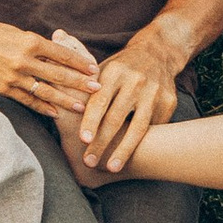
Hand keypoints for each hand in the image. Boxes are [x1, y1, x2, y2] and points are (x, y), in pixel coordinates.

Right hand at [0, 15, 102, 117]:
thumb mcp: (16, 33)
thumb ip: (35, 45)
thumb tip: (56, 54)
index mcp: (30, 41)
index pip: (62, 54)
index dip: (80, 63)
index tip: (94, 69)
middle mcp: (23, 59)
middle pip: (59, 74)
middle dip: (80, 83)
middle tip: (97, 89)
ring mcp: (13, 76)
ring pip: (45, 91)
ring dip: (65, 100)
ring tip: (81, 107)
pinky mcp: (2, 88)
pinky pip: (27, 100)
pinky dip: (42, 107)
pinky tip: (55, 112)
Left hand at [79, 23, 186, 175]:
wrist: (159, 53)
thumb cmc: (120, 67)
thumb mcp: (102, 67)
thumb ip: (81, 81)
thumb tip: (53, 87)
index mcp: (115, 71)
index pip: (100, 100)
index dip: (91, 121)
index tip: (82, 140)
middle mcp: (135, 81)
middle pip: (116, 117)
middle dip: (102, 142)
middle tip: (89, 162)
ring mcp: (154, 92)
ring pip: (138, 127)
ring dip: (123, 150)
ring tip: (111, 168)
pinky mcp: (168, 102)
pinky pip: (153, 128)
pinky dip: (141, 144)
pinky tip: (130, 159)